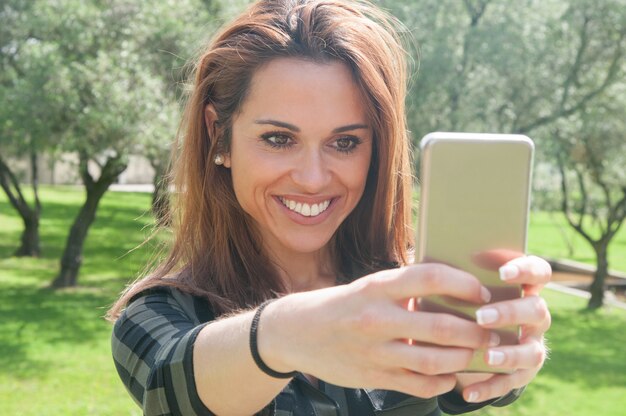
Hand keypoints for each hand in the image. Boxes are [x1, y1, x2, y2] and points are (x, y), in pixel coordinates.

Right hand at [260, 264, 499, 398]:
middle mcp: (376, 318)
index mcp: (376, 287)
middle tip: (494, 330)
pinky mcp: (373, 377)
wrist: (296, 332)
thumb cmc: (340, 305)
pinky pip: (420, 385)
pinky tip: (452, 375)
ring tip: (479, 353)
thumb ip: (404, 288)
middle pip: (442, 326)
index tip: (482, 292)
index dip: (463, 284)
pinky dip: (443, 382)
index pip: (430, 277)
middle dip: (477, 331)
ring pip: (435, 360)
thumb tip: (450, 284)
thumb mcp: (368, 287)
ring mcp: (375, 351)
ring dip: (465, 358)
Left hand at [458, 252, 551, 402]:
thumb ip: (459, 278)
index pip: (538, 271)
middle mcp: (534, 315)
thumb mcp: (463, 288)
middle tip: (481, 316)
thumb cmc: (463, 301)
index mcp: (523, 287)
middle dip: (509, 312)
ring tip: (487, 357)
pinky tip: (468, 391)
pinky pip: (511, 381)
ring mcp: (532, 344)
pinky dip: (489, 387)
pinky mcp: (522, 371)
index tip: (502, 273)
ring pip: (532, 351)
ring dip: (509, 354)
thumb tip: (430, 264)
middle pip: (536, 310)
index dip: (525, 270)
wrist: (468, 337)